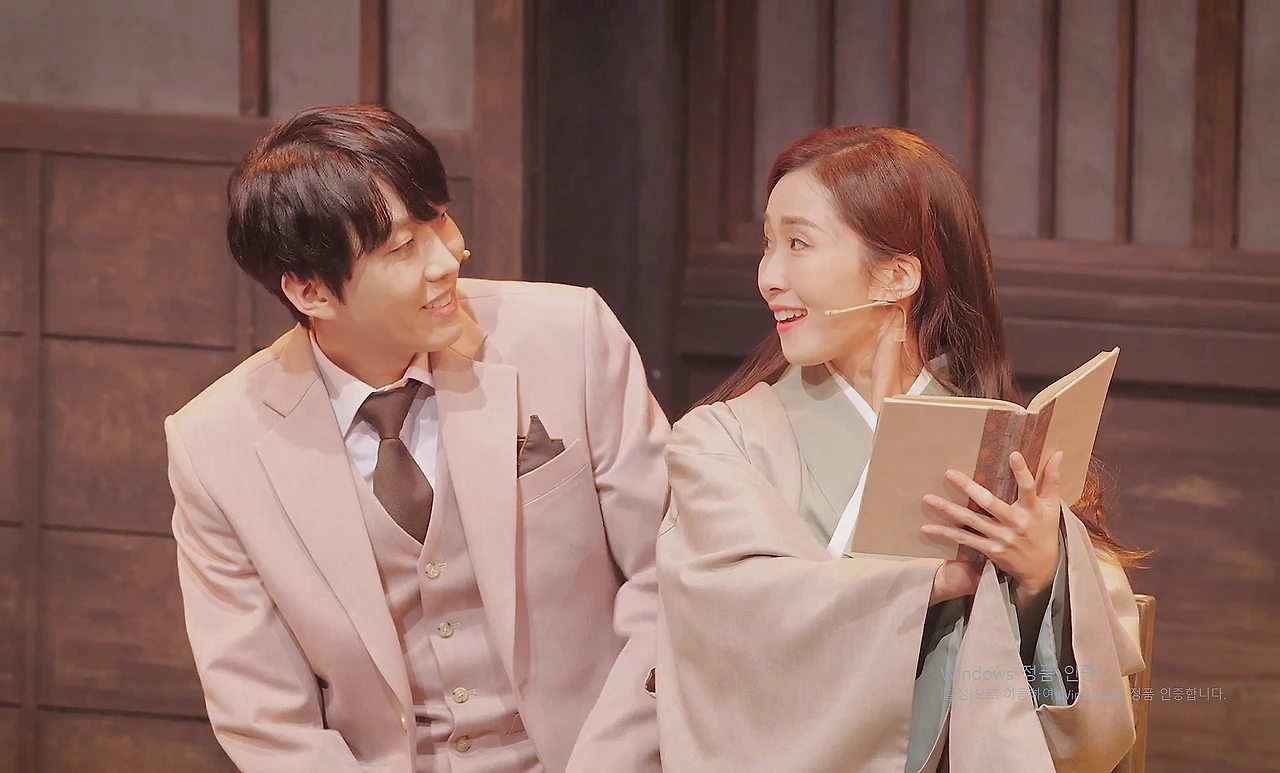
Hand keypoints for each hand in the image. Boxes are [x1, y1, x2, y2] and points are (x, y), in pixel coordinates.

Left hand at [921, 451, 1063, 599]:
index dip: (1022, 472)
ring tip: (928, 498)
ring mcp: (1001, 538)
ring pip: (972, 522)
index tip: (1013, 454)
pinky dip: (946, 534)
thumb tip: (1058, 453)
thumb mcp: (1053, 506)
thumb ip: (1051, 479)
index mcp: (1032, 509)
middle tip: (949, 473)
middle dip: (969, 488)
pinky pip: (965, 540)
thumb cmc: (1045, 531)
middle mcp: (1016, 523)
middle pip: (990, 503)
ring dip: (949, 510)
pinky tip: (927, 528)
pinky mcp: (990, 550)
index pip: (1028, 488)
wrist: (1042, 570)